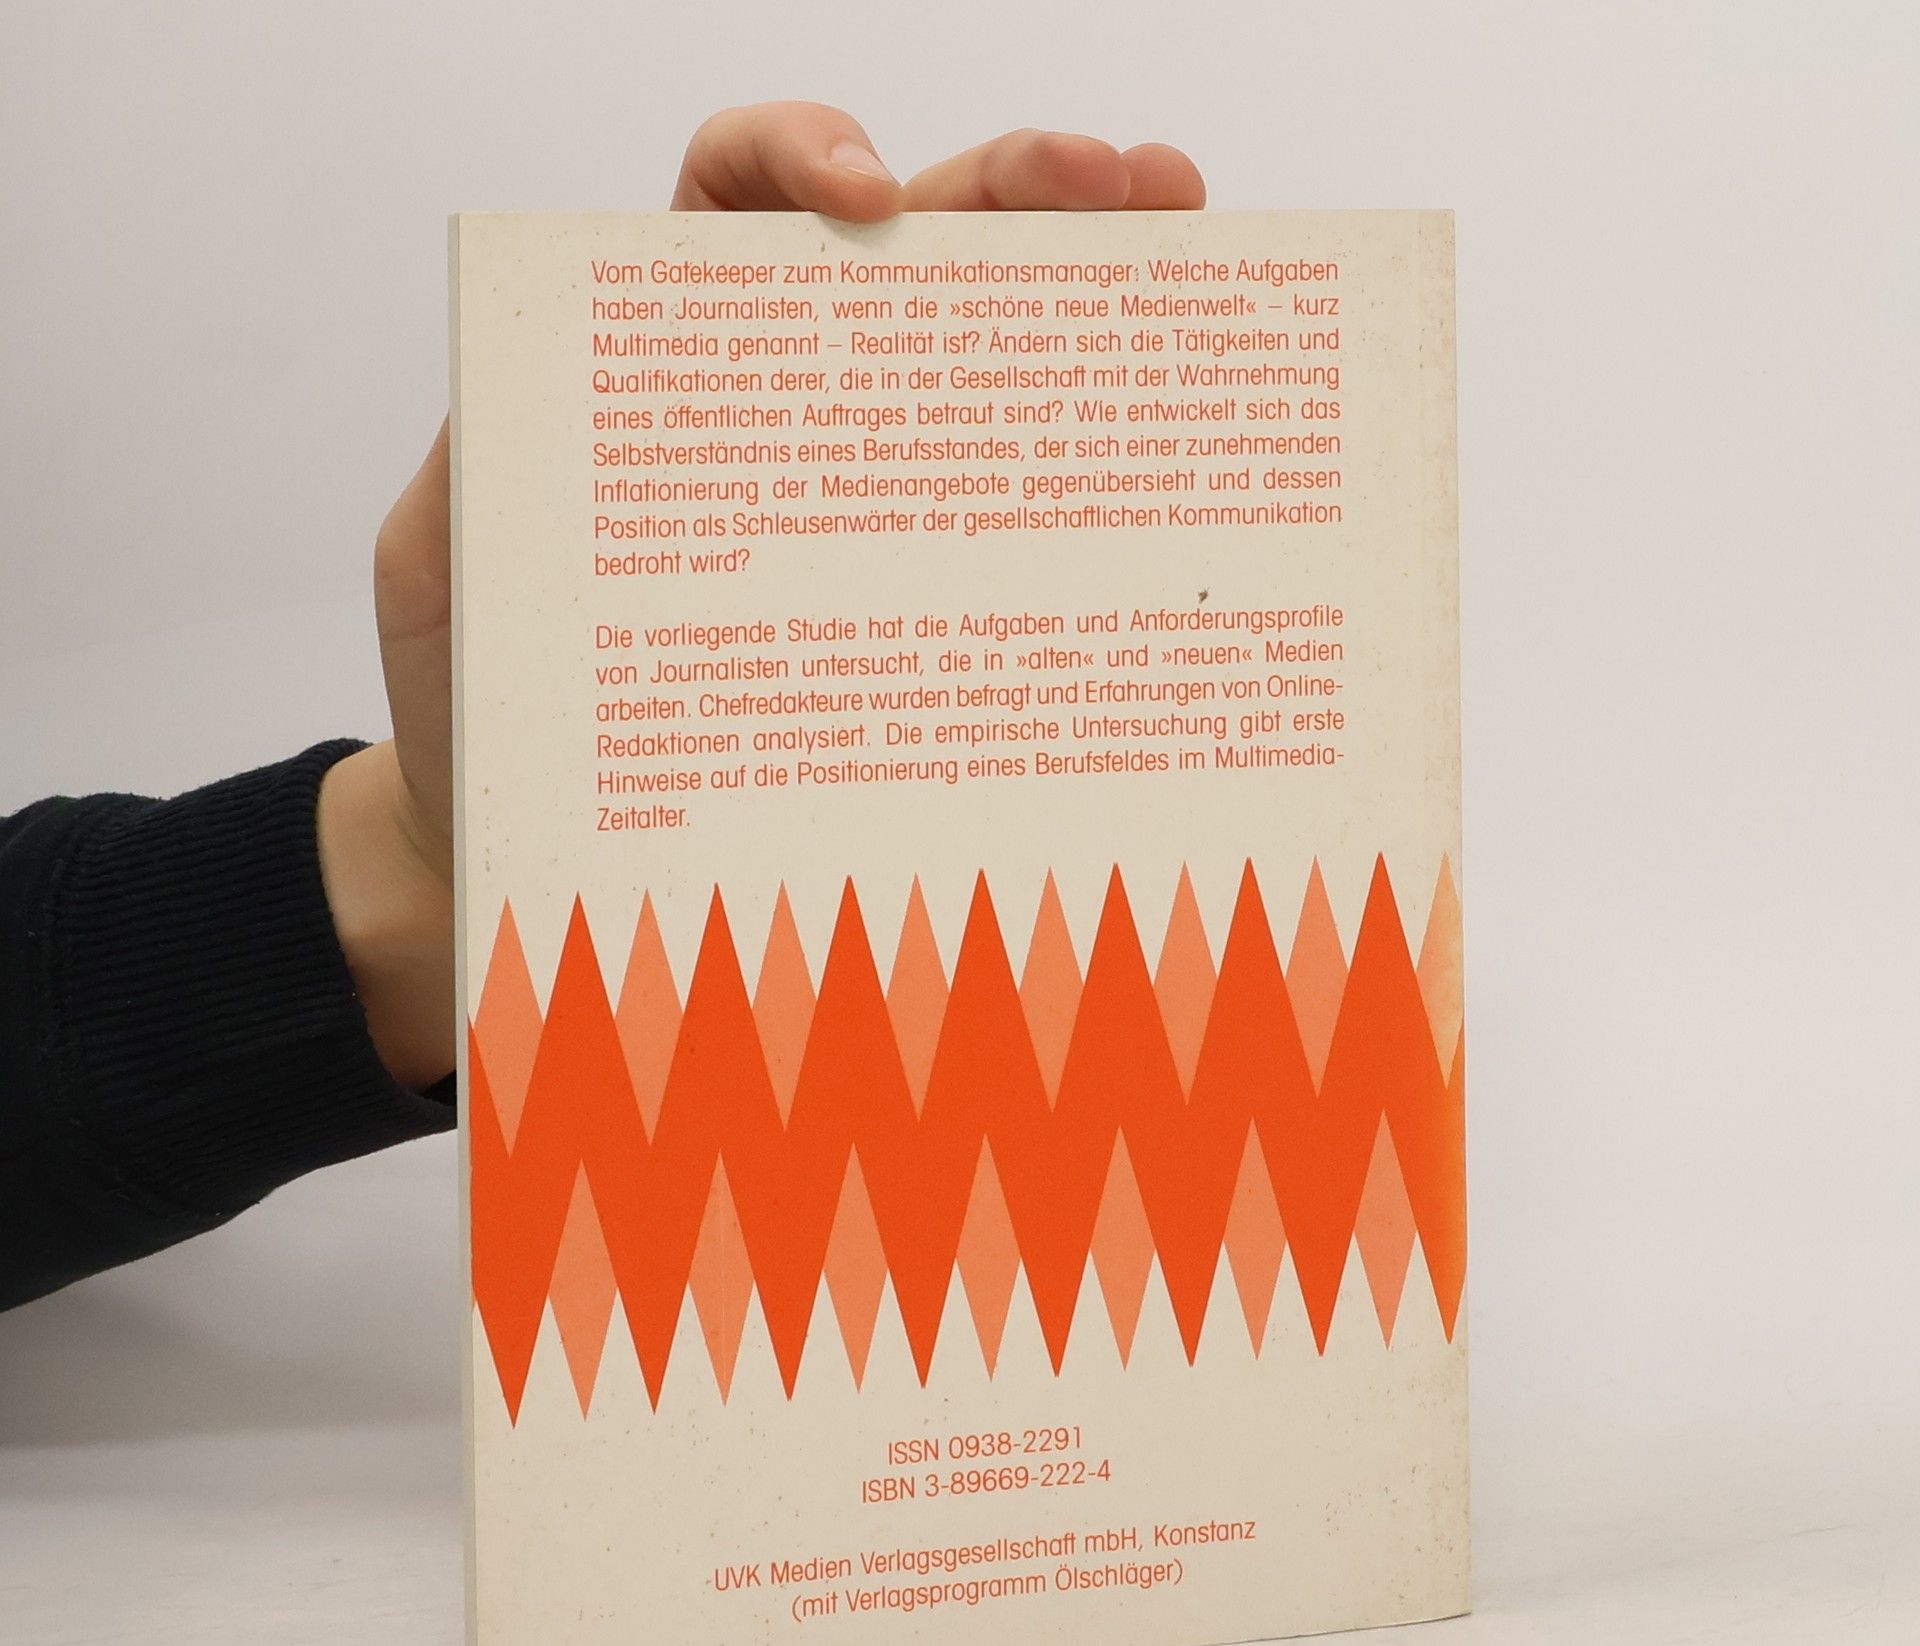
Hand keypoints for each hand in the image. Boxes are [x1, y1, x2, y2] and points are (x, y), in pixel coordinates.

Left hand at [319, 104, 1204, 1086]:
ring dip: (1087, 285)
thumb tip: (544, 407)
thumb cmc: (483, 711)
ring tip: (1180, 249)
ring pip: (981, 356)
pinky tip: (1149, 462)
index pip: (735, 198)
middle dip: (1015, 186)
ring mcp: (858, 500)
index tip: (861, 203)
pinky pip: (998, 520)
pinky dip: (1078, 476)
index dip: (799, 155)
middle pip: (909, 244)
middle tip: (1119, 181)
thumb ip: (478, 473)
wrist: (528, 844)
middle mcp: (777, 408)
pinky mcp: (907, 601)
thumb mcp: (444, 576)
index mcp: (663, 364)